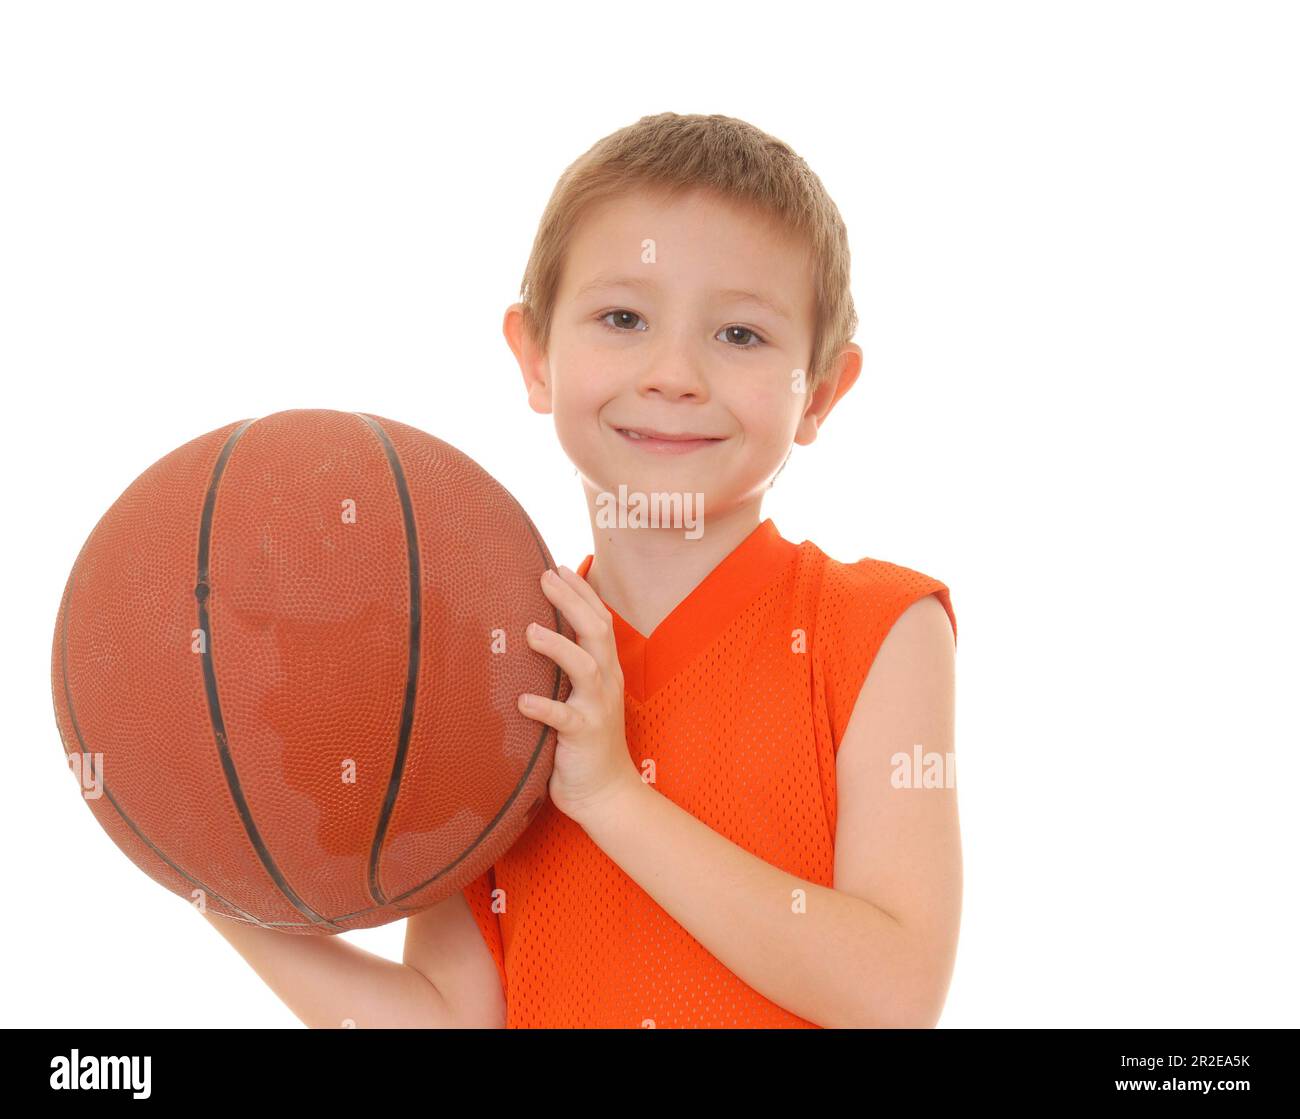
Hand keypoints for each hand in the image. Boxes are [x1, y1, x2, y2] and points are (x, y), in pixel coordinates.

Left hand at [517, 564, 640, 825]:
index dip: (582, 593)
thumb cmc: (585, 743)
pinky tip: (522, 701)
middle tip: (545, 577)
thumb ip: (567, 669)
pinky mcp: (584, 737)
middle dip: (572, 602)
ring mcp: (597, 709)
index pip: (600, 621)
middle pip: (596, 632)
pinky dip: (544, 707)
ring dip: (558, 647)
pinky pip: (565, 719)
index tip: (559, 568)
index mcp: (606, 671)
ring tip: (531, 631)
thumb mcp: (581, 698)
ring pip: (586, 668)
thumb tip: (534, 634)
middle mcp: (606, 684)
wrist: (605, 793)